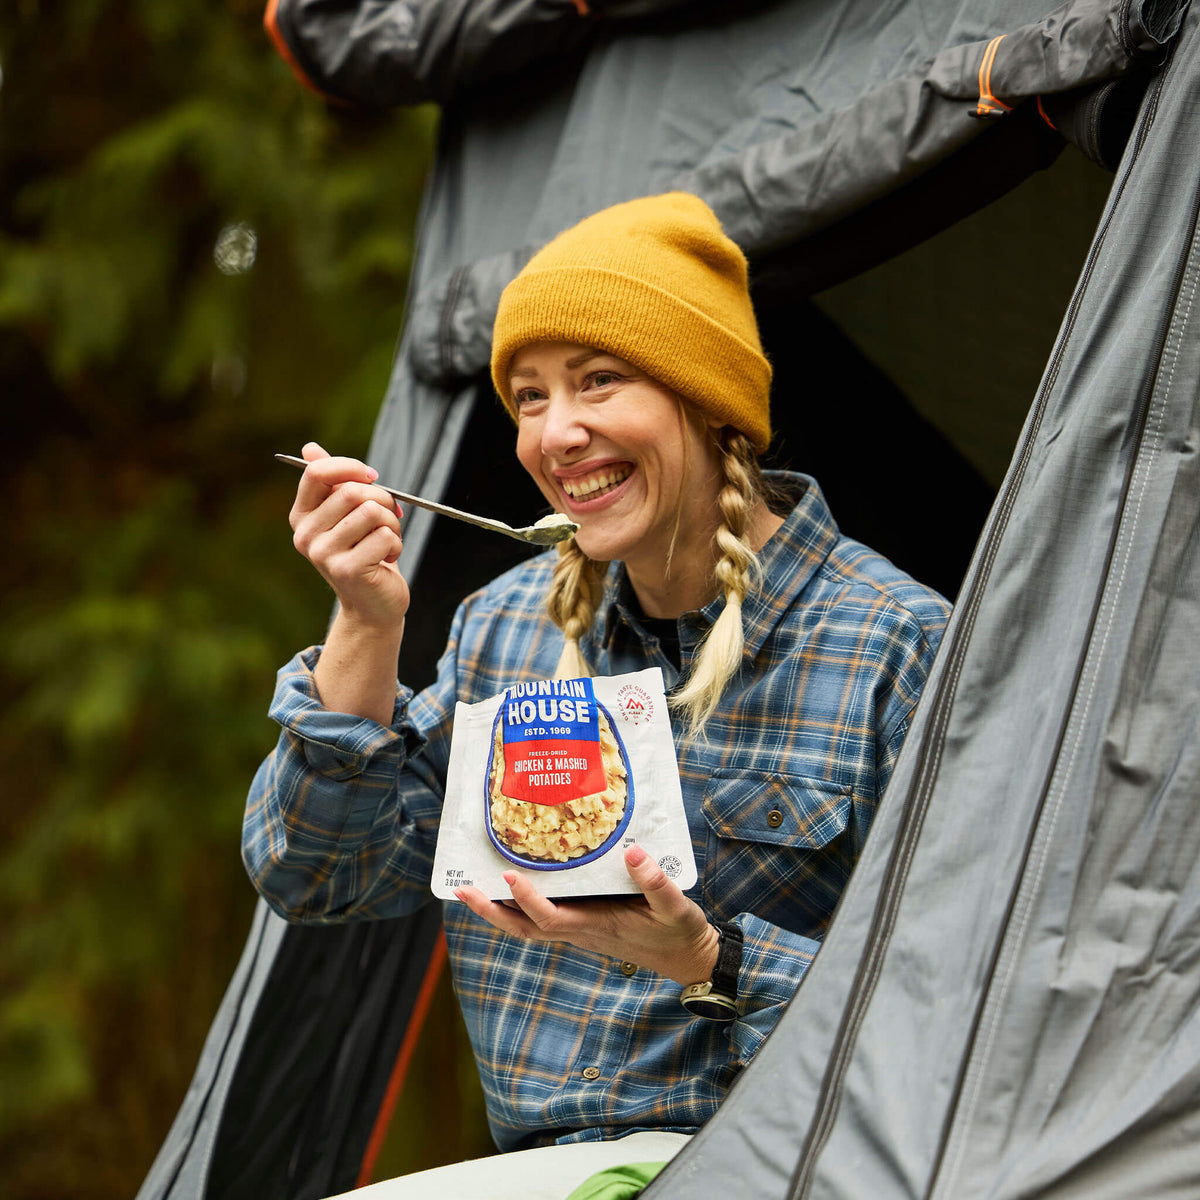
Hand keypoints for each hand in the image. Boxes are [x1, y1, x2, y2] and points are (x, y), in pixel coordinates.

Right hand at [289, 442, 409, 628]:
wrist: (373, 604)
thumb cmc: (365, 553)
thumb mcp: (347, 515)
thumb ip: (331, 483)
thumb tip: (309, 448)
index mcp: (302, 516)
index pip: (316, 473)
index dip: (350, 467)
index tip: (372, 477)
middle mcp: (306, 535)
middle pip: (352, 491)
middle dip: (382, 499)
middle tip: (388, 517)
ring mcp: (324, 554)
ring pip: (372, 512)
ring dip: (392, 523)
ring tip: (387, 540)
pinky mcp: (347, 570)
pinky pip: (385, 536)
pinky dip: (396, 544)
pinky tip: (387, 559)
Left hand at [455, 845, 719, 985]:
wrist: (689, 959)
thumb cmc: (681, 934)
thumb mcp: (676, 908)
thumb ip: (656, 882)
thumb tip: (634, 851)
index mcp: (596, 926)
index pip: (551, 918)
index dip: (527, 899)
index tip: (510, 875)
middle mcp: (580, 931)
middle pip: (524, 928)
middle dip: (491, 911)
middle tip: (462, 889)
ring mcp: (579, 930)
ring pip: (528, 927)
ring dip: (497, 912)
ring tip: (470, 889)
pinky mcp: (584, 925)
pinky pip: (541, 920)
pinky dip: (519, 908)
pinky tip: (510, 889)